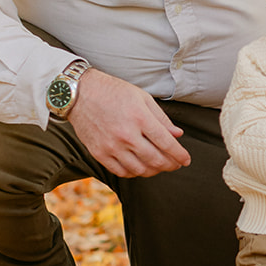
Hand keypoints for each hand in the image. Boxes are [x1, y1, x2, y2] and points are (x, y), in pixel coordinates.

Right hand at [67, 69, 190, 177]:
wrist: (80, 94)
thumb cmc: (113, 92)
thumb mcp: (142, 97)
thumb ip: (161, 118)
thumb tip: (177, 134)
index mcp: (140, 118)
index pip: (166, 143)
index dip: (180, 154)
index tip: (186, 160)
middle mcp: (126, 135)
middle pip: (155, 160)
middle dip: (170, 165)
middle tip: (175, 164)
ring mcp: (111, 146)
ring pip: (140, 169)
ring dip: (154, 171)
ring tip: (159, 166)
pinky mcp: (99, 153)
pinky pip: (121, 171)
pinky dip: (134, 173)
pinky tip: (139, 167)